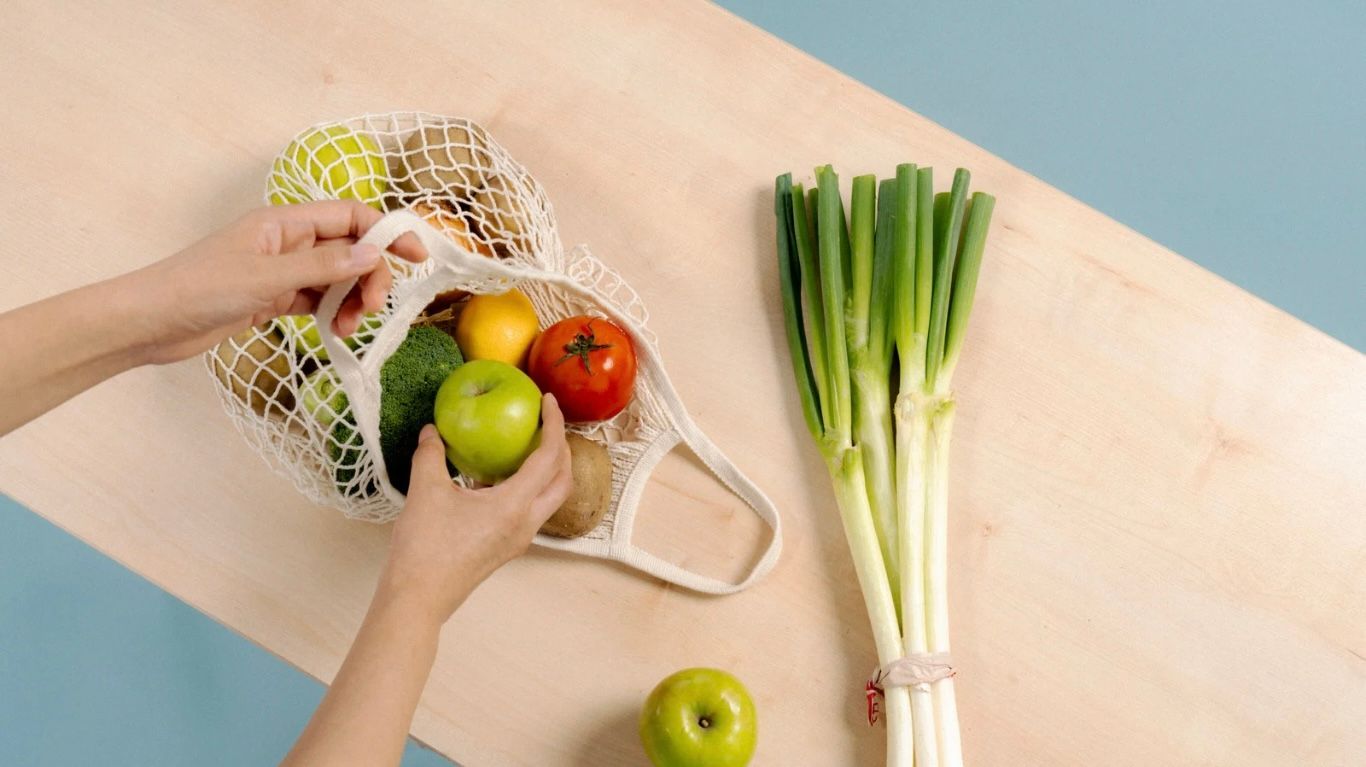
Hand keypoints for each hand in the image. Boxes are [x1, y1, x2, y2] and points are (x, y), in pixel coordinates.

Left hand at [130, 200, 426, 363]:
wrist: (150, 322)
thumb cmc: (199, 289)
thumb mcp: (266, 278)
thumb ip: (322, 266)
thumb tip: (372, 254)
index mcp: (284, 222)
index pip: (350, 217)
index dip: (387, 232)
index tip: (417, 257)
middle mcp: (287, 242)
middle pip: (350, 249)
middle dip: (370, 277)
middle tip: (372, 309)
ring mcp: (281, 271)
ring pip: (337, 278)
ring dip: (352, 300)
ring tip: (348, 328)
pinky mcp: (273, 298)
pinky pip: (318, 300)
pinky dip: (333, 313)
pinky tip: (335, 331)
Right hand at [377, 394, 573, 625]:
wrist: (418, 598)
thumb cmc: (425, 547)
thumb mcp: (426, 491)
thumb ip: (431, 454)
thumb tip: (432, 431)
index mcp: (516, 505)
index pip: (550, 457)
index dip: (554, 424)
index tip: (548, 401)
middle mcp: (527, 523)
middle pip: (563, 480)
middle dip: (562, 449)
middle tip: (546, 425)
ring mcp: (519, 539)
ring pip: (549, 498)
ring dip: (546, 471)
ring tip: (525, 446)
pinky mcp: (506, 548)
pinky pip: (528, 511)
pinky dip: (525, 489)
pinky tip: (494, 479)